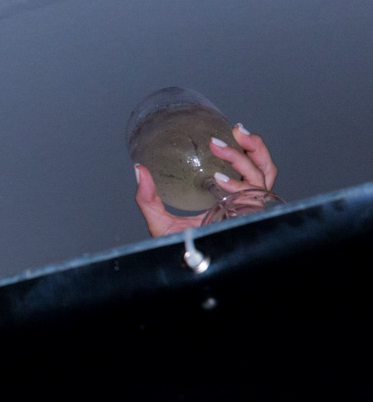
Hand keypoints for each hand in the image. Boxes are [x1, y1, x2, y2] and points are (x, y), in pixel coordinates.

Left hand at [134, 123, 277, 236]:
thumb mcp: (160, 222)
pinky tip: (220, 180)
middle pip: (264, 168)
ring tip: (220, 147)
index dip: (248, 148)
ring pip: (263, 175)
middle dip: (252, 146)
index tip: (232, 132)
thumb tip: (138, 170)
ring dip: (243, 158)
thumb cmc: (181, 250)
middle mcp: (245, 203)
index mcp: (231, 199)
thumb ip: (148, 198)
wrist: (189, 270)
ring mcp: (251, 211)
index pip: (250, 169)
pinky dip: (240, 184)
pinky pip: (256, 195)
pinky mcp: (254, 219)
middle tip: (233, 131)